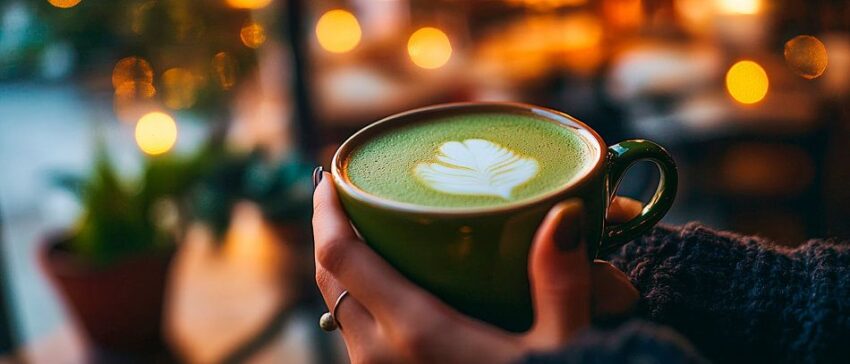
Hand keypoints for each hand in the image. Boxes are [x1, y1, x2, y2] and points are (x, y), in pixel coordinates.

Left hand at [313, 173, 640, 363]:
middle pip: (330, 276)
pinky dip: (359, 299)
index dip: (325, 208)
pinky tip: (392, 285)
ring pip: (338, 306)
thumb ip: (562, 283)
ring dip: (347, 266)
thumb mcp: (561, 346)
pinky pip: (353, 333)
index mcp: (414, 331)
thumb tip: (564, 214)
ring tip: (375, 231)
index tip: (333, 172)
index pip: (340, 256)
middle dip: (333, 228)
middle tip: (354, 191)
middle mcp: (377, 353)